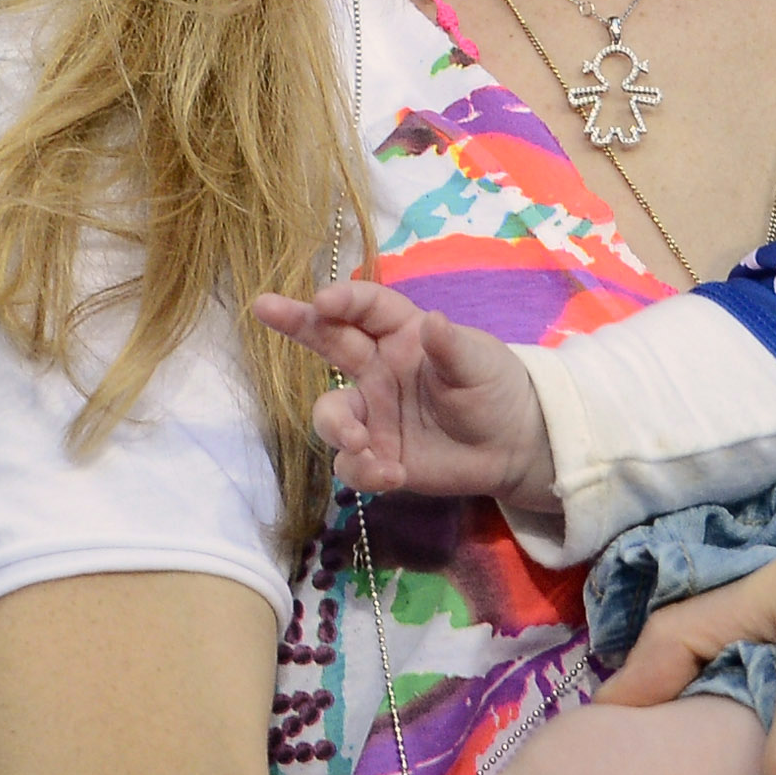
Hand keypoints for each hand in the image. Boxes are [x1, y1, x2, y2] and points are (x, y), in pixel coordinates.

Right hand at [250, 280, 557, 507]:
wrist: (510, 444)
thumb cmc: (492, 387)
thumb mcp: (479, 363)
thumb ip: (453, 347)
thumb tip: (433, 322)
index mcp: (402, 334)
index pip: (367, 308)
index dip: (344, 300)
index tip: (322, 300)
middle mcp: (377, 368)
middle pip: (328, 341)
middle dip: (295, 322)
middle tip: (264, 307)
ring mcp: (371, 413)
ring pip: (331, 413)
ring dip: (337, 427)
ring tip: (362, 444)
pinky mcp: (374, 454)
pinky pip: (350, 462)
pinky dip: (364, 471)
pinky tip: (394, 474)